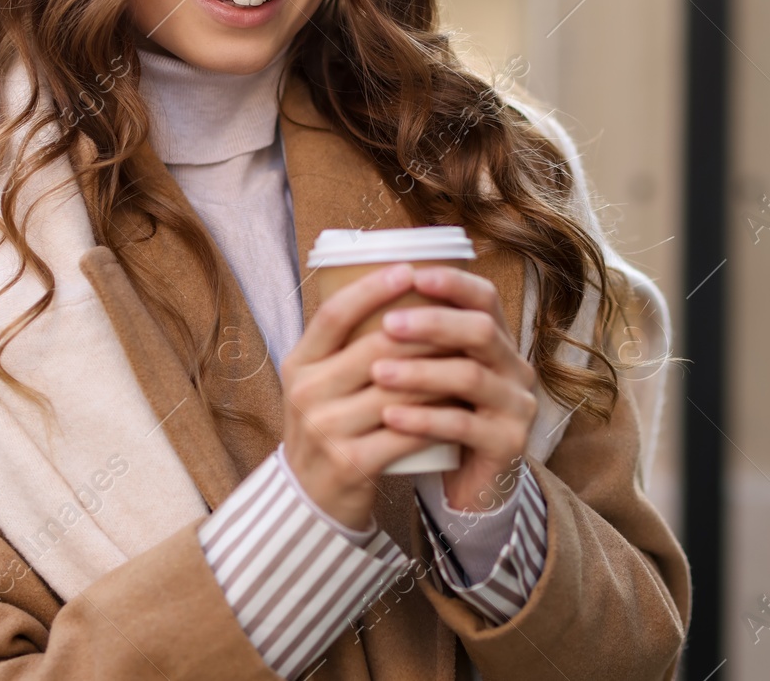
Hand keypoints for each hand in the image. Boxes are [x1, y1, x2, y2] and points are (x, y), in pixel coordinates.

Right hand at [279, 262, 450, 530]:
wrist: (311, 499)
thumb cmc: (328, 427)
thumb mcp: (321, 382)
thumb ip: (345, 344)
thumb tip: (394, 288)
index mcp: (298, 364)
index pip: (333, 314)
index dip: (371, 289)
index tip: (408, 270)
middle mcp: (306, 393)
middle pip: (375, 347)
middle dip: (425, 329)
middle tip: (461, 316)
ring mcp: (326, 429)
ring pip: (399, 387)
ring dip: (441, 370)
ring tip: (471, 354)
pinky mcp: (351, 462)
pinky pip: (406, 428)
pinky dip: (438, 414)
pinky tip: (462, 403)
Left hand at [372, 266, 537, 512]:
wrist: (467, 486)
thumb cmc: (440, 419)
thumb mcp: (432, 374)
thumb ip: (416, 340)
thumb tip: (360, 293)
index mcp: (496, 342)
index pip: (485, 298)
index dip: (453, 283)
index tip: (413, 274)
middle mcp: (514, 367)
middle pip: (481, 331)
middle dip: (433, 324)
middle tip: (388, 324)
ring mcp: (516, 406)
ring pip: (471, 377)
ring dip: (421, 372)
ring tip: (378, 372)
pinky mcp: (508, 443)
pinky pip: (465, 425)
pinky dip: (425, 418)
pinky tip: (391, 417)